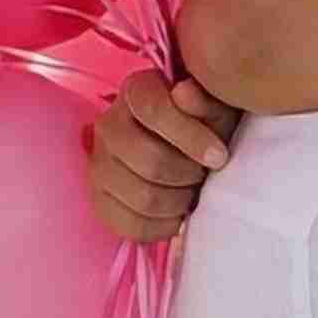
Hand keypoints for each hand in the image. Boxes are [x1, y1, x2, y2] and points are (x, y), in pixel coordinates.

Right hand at [84, 70, 239, 244]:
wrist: (189, 149)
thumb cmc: (207, 124)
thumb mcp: (218, 108)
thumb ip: (205, 103)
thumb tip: (183, 93)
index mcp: (136, 91)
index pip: (154, 110)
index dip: (190, 137)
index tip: (220, 157)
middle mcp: (108, 124)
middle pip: (150, 161)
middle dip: (189, 175)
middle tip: (204, 176)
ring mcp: (98, 163)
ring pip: (143, 197)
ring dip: (179, 202)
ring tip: (193, 193)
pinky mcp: (99, 198)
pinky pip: (129, 225)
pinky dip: (162, 227)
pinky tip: (178, 215)